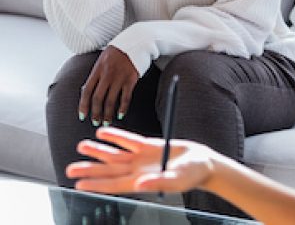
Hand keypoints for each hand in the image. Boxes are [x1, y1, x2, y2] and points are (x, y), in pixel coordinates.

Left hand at [66, 127, 214, 194]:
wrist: (201, 162)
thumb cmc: (191, 175)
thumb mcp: (176, 181)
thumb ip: (158, 182)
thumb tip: (140, 184)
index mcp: (140, 182)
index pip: (113, 183)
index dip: (96, 183)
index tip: (79, 183)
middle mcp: (136, 170)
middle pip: (109, 169)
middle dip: (89, 168)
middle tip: (69, 167)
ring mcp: (140, 157)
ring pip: (114, 153)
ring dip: (97, 150)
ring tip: (81, 146)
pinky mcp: (147, 145)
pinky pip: (127, 139)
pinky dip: (114, 136)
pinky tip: (102, 133)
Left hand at [79, 47, 138, 125]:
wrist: (134, 41)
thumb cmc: (117, 51)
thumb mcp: (102, 59)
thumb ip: (96, 74)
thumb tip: (87, 90)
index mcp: (97, 69)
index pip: (87, 90)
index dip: (83, 105)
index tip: (82, 116)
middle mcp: (107, 74)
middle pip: (98, 98)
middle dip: (95, 113)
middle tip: (95, 122)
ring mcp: (119, 77)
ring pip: (111, 100)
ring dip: (108, 114)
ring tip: (106, 122)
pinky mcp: (131, 79)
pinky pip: (125, 97)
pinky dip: (122, 108)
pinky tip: (120, 114)